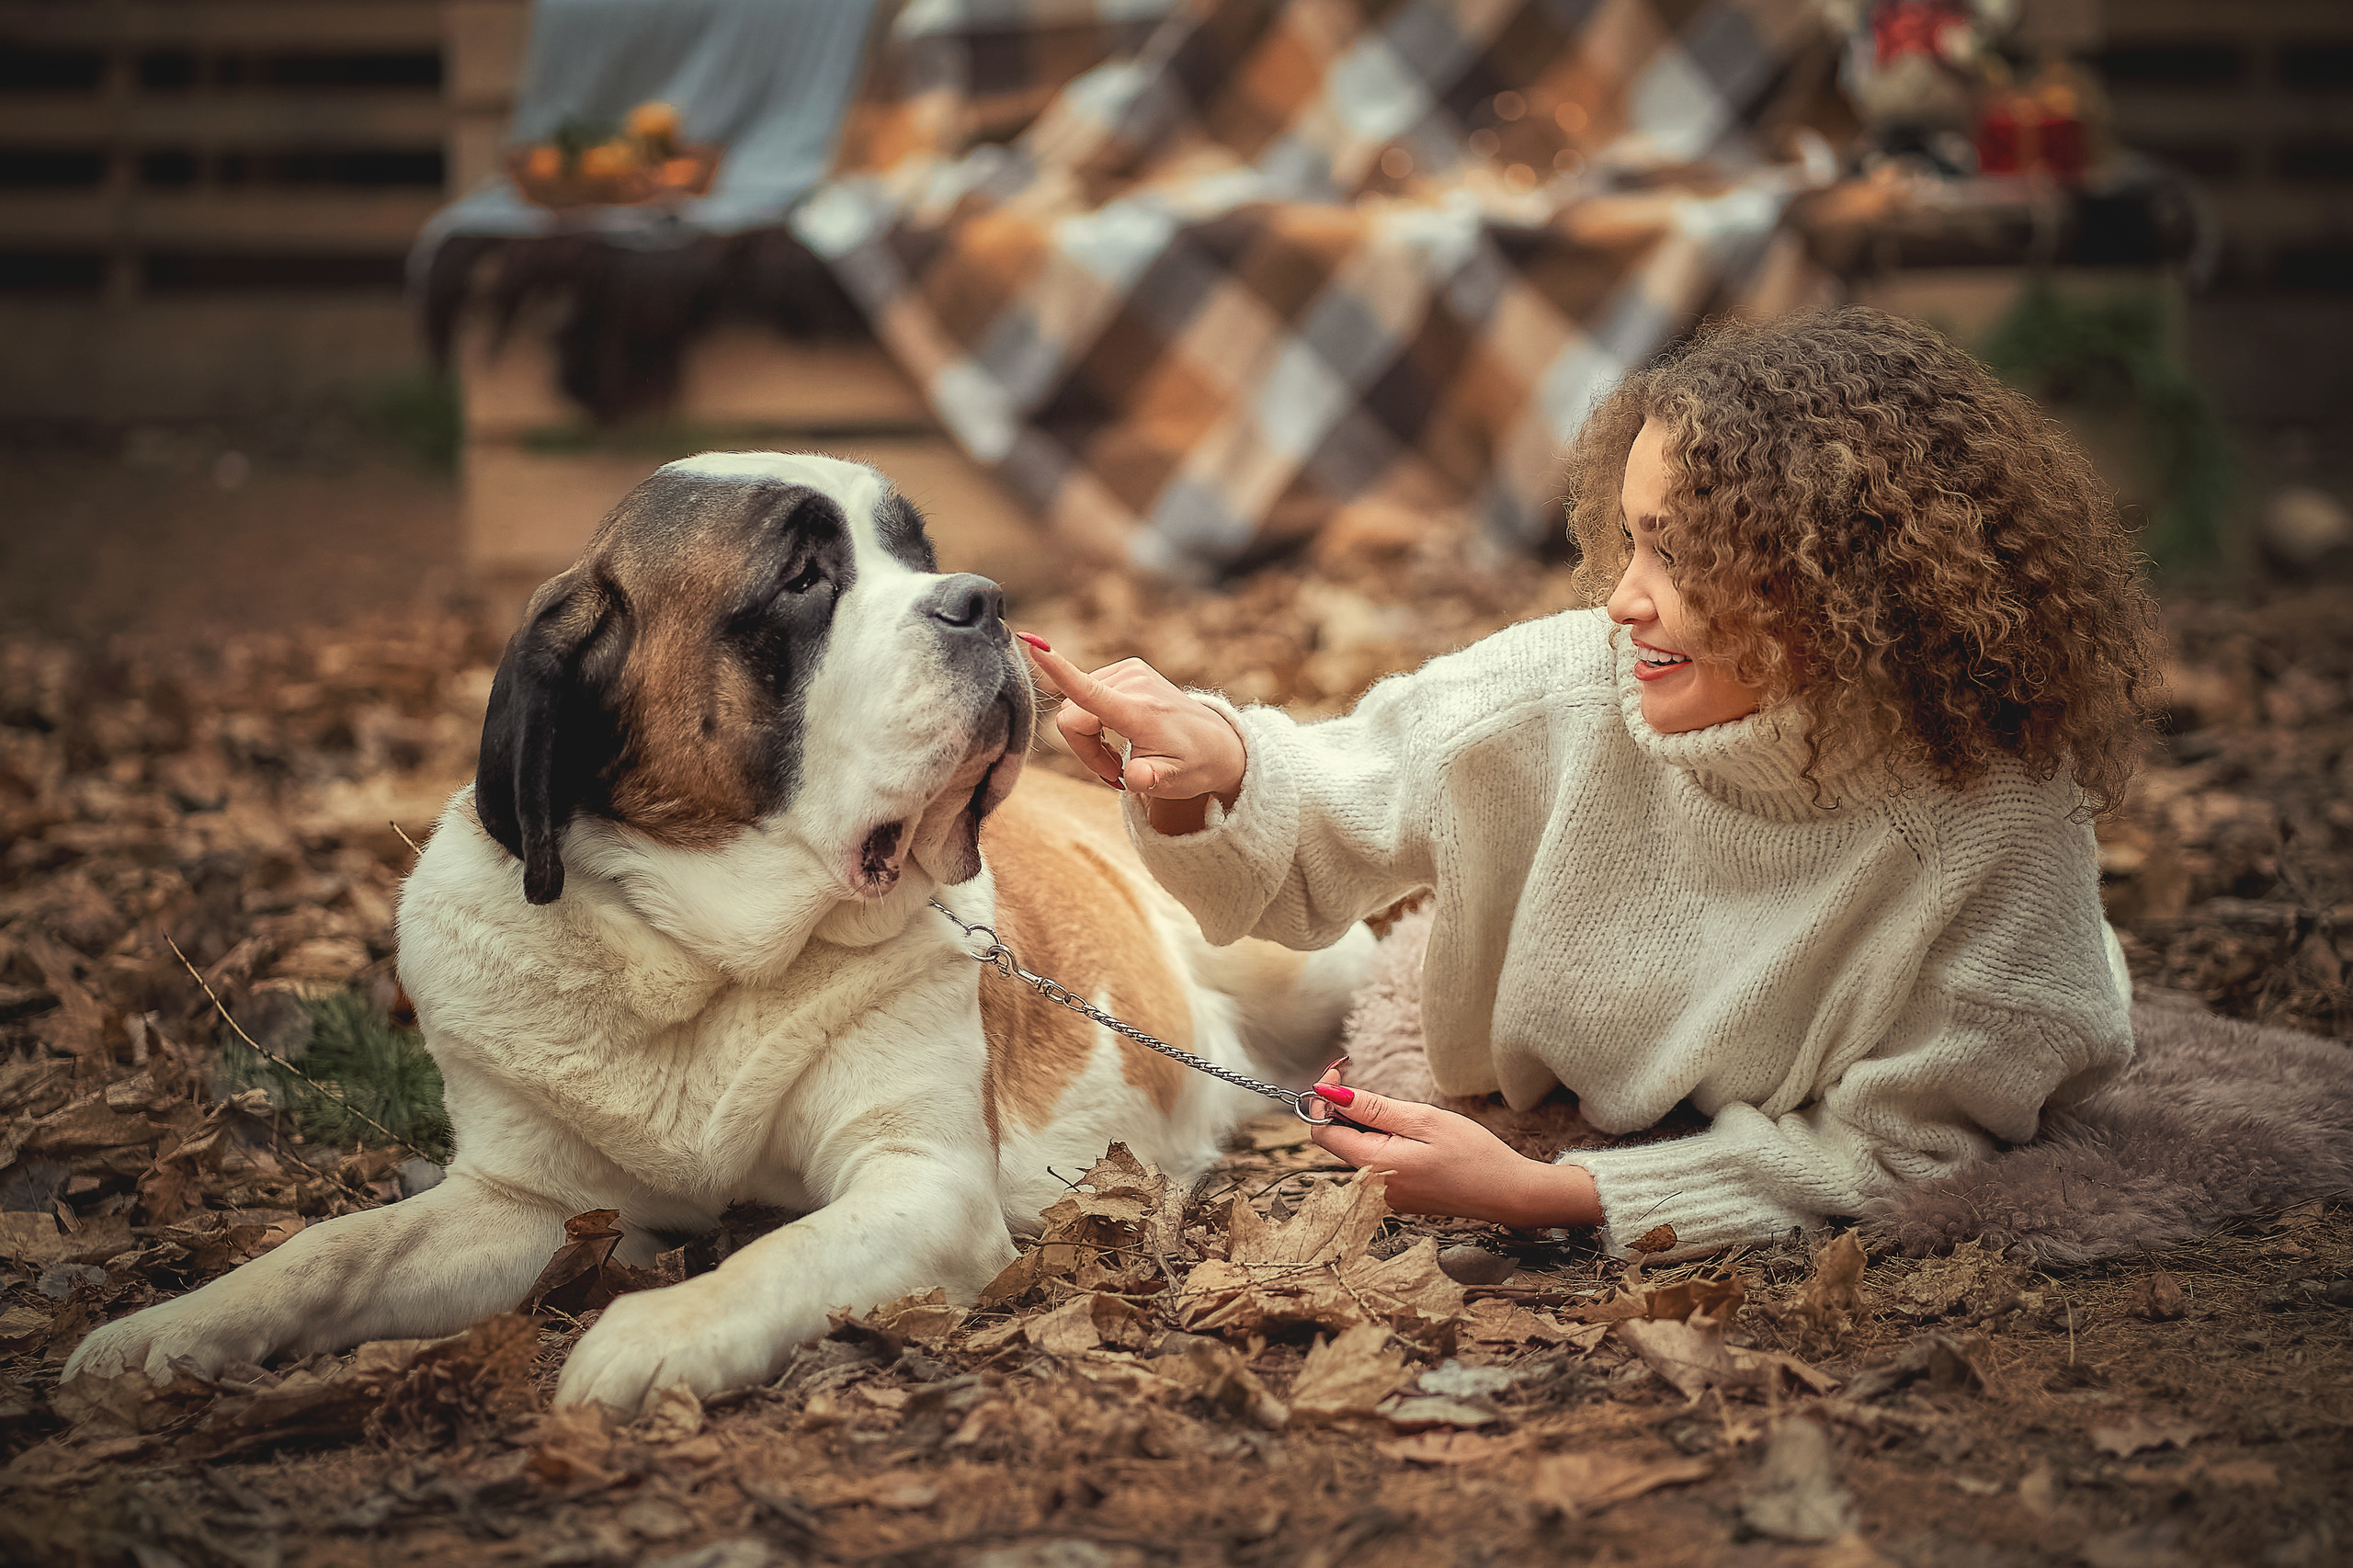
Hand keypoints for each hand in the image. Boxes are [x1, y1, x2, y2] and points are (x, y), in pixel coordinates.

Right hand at [1018, 636, 1247, 833]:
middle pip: (1071, 716)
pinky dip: (1095, 722)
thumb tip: (1135, 779)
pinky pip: (1086, 696)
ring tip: (1120, 758)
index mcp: (1139, 709)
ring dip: (1089, 738)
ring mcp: (1129, 671)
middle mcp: (1132, 682)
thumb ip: (1151, 780)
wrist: (1219, 743)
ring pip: (1074, 708)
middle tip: (1113, 772)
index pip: (1089, 691)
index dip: (1057, 670)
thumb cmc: (1194, 765)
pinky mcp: (1127, 669)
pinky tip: (1119, 737)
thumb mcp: (1175, 782)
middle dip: (1082, 749)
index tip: (1032, 643)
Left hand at [1307, 1070, 1600, 1229]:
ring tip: (1398, 1114)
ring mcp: (1382, 1197)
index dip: (1322, 1099)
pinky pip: (1372, 1164)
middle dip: (1341, 1109)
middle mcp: (1370, 1187)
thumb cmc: (1471, 1154)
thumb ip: (1371, 1108)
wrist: (1507, 1193)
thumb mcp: (1422, 1119)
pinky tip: (1407, 1135)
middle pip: (1335, 1141)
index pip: (1322, 1131)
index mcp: (1373, 1166)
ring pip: (1353, 1152)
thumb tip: (1327, 1093)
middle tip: (1363, 1081)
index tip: (1339, 1073)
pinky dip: (1377, 1143)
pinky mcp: (1396, 1198)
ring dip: (1362, 1125)